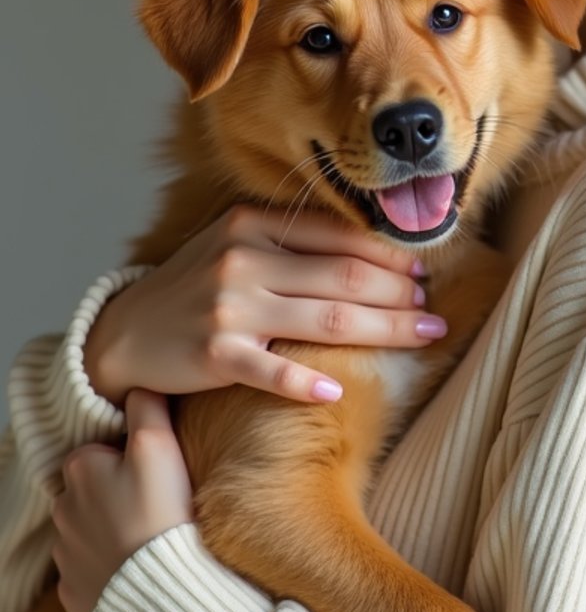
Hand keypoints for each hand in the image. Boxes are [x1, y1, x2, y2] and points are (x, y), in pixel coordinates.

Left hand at [51, 388, 192, 611]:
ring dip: (112, 529)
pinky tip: (137, 566)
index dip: (131, 456)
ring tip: (150, 535)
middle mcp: (63, 509)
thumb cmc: (160, 512)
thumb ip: (147, 407)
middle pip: (93, 489)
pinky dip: (110, 565)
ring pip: (90, 529)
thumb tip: (138, 384)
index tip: (156, 470)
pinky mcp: (76, 590)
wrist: (160, 591)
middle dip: (117, 492)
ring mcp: (67, 553)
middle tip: (157, 501)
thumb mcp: (159, 444)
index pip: (101, 449)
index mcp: (79, 469)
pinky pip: (92, 568)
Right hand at [84, 206, 445, 407]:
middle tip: (434, 311)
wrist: (125, 332)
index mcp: (253, 223)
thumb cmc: (198, 286)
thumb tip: (373, 248)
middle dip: (399, 294)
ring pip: (326, 319)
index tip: (425, 272)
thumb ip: (293, 239)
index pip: (339, 237)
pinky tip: (339, 388)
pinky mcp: (214, 355)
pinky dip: (308, 381)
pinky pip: (272, 370)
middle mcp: (243, 259)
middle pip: (344, 278)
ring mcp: (228, 307)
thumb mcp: (238, 244)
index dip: (390, 255)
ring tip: (420, 336)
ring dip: (383, 329)